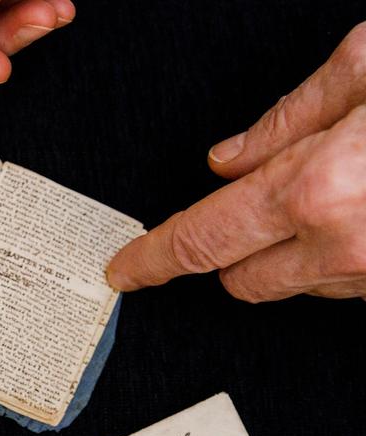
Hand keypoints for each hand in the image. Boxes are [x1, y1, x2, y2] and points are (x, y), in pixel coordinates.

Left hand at [108, 24, 365, 301]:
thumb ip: (290, 116)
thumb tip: (228, 159)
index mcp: (318, 188)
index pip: (200, 240)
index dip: (152, 259)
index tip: (125, 270)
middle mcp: (346, 246)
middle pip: (242, 279)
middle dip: (231, 248)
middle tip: (258, 200)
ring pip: (299, 286)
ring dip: (295, 252)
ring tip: (336, 192)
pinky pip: (347, 284)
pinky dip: (338, 255)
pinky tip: (360, 211)